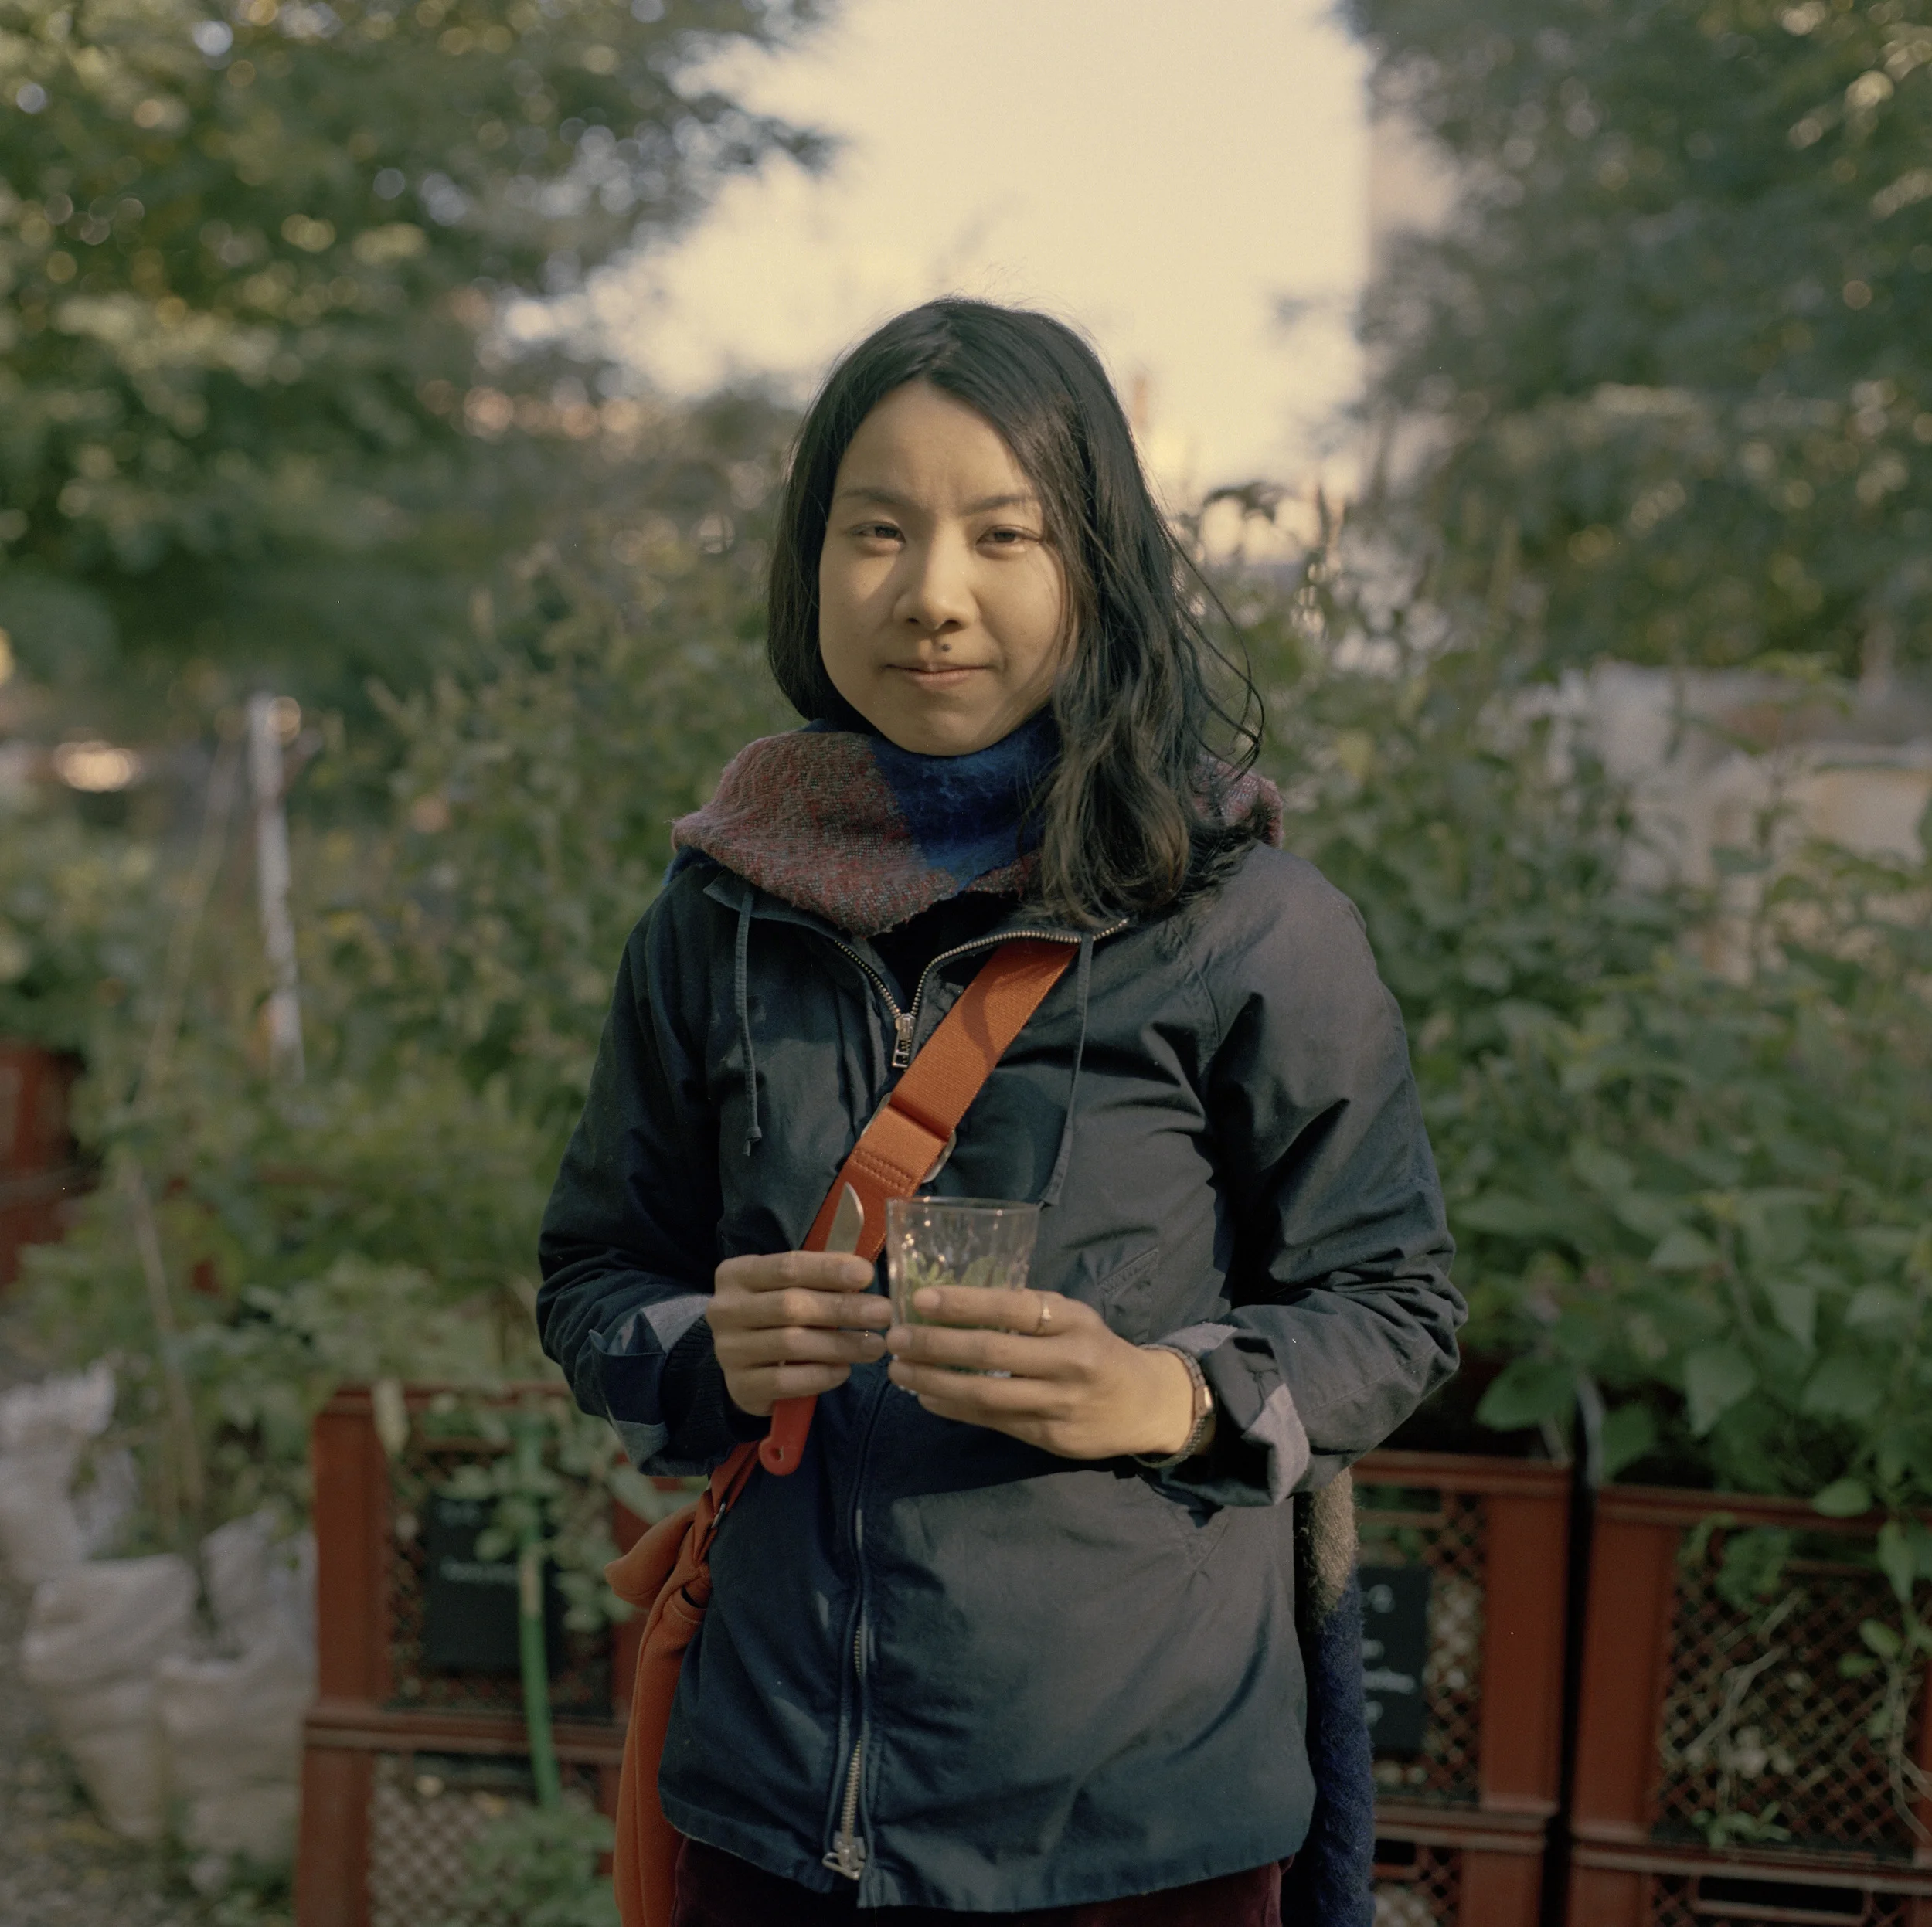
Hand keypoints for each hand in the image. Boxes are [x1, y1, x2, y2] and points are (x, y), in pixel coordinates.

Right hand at [706, 1251, 890, 1417]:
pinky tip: (844, 1370)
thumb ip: (818, 1278)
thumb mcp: (789, 1287)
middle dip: (843, 1308)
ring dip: (840, 1345)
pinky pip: (785, 1381)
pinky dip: (820, 1375)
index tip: (867, 1274)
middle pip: (791, 1305)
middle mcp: (725, 1310)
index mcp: (737, 1273)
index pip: (787, 1266)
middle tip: (883, 1313)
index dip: (828, 1269)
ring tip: (875, 1346)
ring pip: (791, 1344)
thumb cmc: (776, 1314)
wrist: (744, 1361)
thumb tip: (863, 1273)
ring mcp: (728, 1350)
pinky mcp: (739, 1386)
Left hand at [885, 1286, 1202, 1460]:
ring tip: (899, 1370)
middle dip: (936, 1344)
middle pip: (991, 1353)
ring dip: (934, 1381)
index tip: (921, 1299)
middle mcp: (1069, 1362)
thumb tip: (958, 1299)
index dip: (964, 1303)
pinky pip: (992, 1421)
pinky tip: (927, 1396)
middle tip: (896, 1337)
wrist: (1146, 1404)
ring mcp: (1059, 1404)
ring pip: (986, 1394)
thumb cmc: (1098, 1350)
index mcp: (1073, 1322)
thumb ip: (1029, 1312)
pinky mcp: (1049, 1437)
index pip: (1013, 1307)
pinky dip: (953, 1409)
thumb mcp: (1075, 1318)